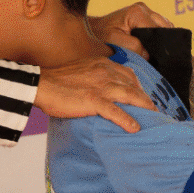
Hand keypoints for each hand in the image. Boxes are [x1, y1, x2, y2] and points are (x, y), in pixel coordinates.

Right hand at [34, 54, 151, 129]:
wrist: (40, 84)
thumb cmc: (56, 80)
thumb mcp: (80, 70)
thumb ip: (94, 75)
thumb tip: (102, 88)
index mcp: (102, 64)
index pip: (128, 74)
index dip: (138, 87)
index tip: (142, 97)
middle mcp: (105, 72)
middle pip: (133, 85)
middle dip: (146, 99)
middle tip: (153, 111)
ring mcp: (100, 86)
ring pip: (130, 96)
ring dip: (144, 108)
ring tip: (152, 118)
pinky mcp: (93, 100)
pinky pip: (115, 111)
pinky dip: (126, 120)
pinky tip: (134, 128)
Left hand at [90, 2, 172, 58]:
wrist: (92, 30)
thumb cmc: (100, 36)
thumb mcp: (114, 42)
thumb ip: (133, 46)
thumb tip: (149, 54)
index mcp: (138, 12)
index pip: (159, 31)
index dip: (157, 46)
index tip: (151, 57)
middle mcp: (144, 8)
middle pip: (165, 29)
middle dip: (160, 42)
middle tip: (149, 55)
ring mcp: (145, 11)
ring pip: (163, 28)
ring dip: (158, 40)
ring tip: (146, 50)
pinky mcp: (145, 16)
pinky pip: (158, 28)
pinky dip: (155, 38)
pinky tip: (147, 46)